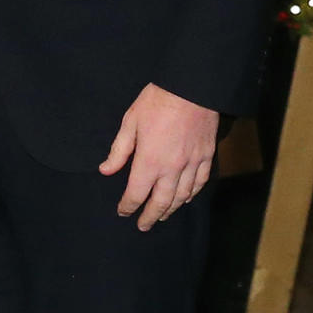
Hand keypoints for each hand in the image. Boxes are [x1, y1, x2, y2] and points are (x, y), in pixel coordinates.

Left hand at [98, 83, 217, 230]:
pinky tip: (185, 198)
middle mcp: (172, 169)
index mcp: (150, 161)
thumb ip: (119, 150)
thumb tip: (106, 170)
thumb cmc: (157, 101)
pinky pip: (199, 183)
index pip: (136, 193)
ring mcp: (191, 164)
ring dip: (170, 209)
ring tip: (162, 216)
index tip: (123, 211)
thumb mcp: (130, 122)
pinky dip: (191, 195)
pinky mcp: (206, 157)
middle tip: (142, 225)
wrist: (191, 87)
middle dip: (150, 216)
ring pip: (181, 197)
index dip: (128, 206)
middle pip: (161, 202)